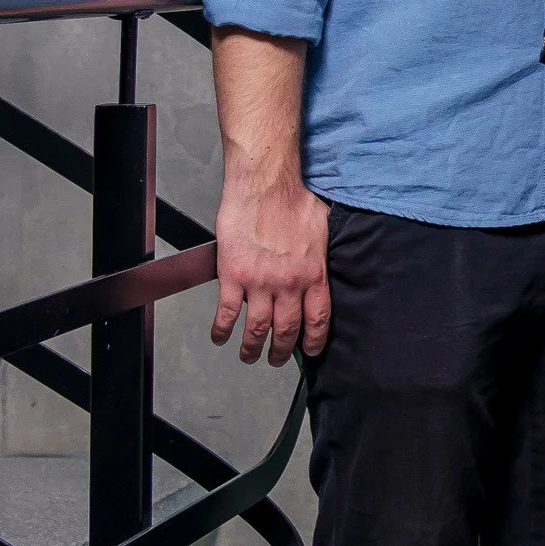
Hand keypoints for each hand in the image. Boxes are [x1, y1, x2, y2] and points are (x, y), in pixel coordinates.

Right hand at [212, 161, 330, 365]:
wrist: (264, 185)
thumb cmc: (294, 200)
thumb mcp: (322, 230)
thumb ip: (322, 254)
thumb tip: (324, 262)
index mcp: (314, 274)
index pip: (319, 319)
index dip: (315, 340)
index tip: (311, 351)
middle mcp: (289, 284)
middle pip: (287, 330)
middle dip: (282, 351)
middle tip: (277, 360)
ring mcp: (260, 283)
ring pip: (257, 329)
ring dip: (252, 348)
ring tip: (249, 356)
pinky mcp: (233, 276)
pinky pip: (228, 313)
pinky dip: (222, 330)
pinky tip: (220, 338)